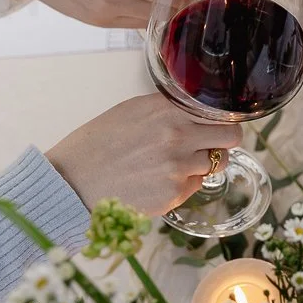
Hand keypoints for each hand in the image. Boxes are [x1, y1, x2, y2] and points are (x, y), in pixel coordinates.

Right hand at [46, 93, 241, 214]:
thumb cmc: (96, 146)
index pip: (219, 109)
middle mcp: (178, 135)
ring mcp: (179, 166)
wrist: (71, 182)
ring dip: (203, 162)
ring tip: (175, 163)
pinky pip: (197, 184)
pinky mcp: (175, 194)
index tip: (217, 121)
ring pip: (217, 162)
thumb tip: (196, 109)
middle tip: (211, 143)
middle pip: (231, 136)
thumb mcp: (131, 112)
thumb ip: (167, 108)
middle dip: (224, 139)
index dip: (220, 116)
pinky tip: (160, 179)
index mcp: (166, 110)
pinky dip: (186, 183)